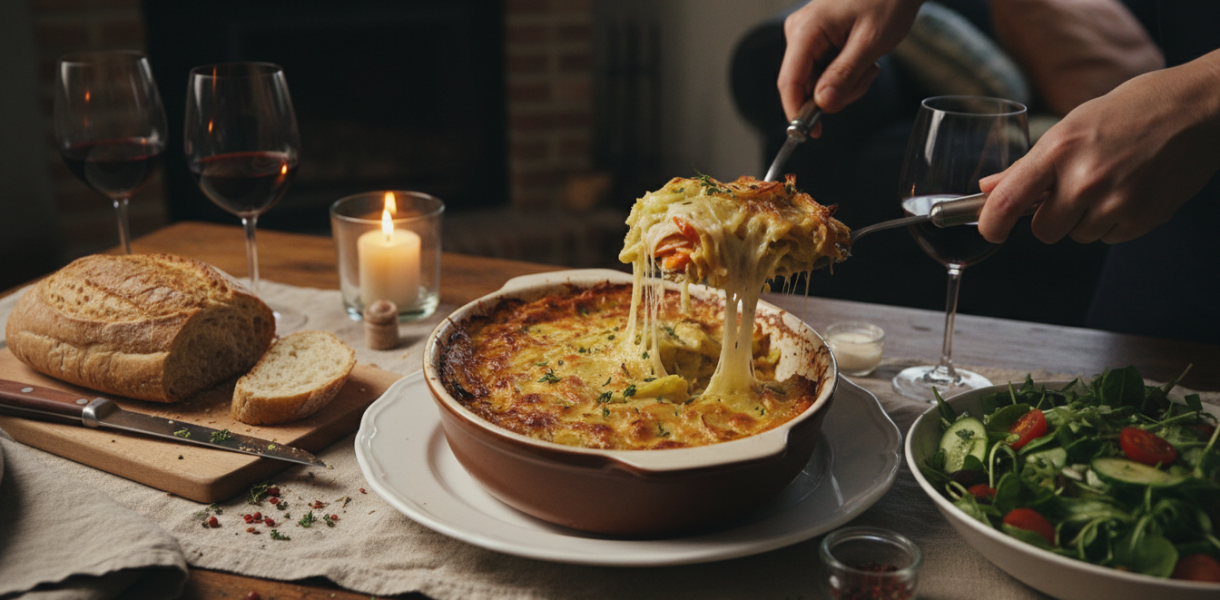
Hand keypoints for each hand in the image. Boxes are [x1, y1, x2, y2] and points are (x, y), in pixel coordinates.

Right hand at [777, 0, 922, 129]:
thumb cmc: (886, 1)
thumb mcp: (870, 43)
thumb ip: (843, 75)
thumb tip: (823, 104)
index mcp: (805, 30)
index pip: (789, 82)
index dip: (797, 112)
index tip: (812, 134)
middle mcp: (799, 33)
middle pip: (804, 86)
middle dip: (835, 94)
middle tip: (865, 79)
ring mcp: (806, 36)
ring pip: (816, 82)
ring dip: (845, 85)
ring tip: (868, 65)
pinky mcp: (816, 40)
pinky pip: (823, 72)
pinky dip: (845, 75)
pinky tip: (863, 60)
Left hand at [978, 51, 1219, 244]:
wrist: (1196, 109)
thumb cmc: (1131, 111)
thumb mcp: (1071, 127)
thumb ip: (1027, 166)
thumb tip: (988, 189)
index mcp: (1059, 150)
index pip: (1008, 202)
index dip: (990, 225)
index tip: (991, 231)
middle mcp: (1084, 179)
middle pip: (1044, 231)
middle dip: (1051, 218)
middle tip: (1070, 191)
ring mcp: (1116, 202)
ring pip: (1078, 236)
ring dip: (1085, 219)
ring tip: (1109, 181)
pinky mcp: (1143, 218)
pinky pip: (1109, 236)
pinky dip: (1113, 221)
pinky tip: (1129, 190)